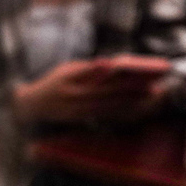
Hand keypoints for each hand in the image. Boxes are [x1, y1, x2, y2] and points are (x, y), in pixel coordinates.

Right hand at [13, 55, 171, 123]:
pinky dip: (120, 110)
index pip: (98, 72)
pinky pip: (104, 113)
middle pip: (108, 89)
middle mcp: (73, 93)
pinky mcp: (79, 118)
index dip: (119, 71)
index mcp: (70, 76)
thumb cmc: (54, 84)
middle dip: (132, 87)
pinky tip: (133, 107)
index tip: (137, 68)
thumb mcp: (67, 70)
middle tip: (153, 83)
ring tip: (150, 94)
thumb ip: (89, 69)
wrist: (32, 106)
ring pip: (108, 103)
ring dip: (130, 99)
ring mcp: (77, 108)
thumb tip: (114, 67)